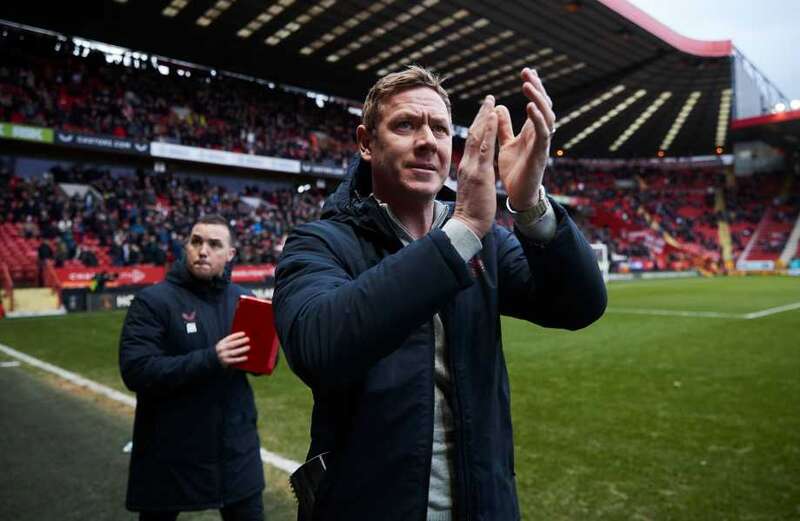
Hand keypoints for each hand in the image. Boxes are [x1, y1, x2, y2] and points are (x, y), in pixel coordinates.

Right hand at [215, 331, 249, 366]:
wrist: (215, 360)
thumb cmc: (224, 350)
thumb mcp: (224, 344)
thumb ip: (232, 340)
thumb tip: (244, 337)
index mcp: (222, 342)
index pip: (230, 338)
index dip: (237, 335)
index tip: (244, 333)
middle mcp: (222, 349)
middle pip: (232, 344)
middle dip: (240, 341)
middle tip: (248, 339)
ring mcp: (223, 355)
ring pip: (234, 352)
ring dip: (242, 350)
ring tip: (249, 347)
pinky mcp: (226, 362)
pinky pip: (234, 360)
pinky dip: (240, 359)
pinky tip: (246, 357)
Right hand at [452, 95, 498, 238]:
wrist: (467, 225)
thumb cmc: (472, 211)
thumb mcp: (472, 188)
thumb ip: (473, 176)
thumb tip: (475, 170)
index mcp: (467, 168)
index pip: (472, 142)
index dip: (478, 126)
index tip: (485, 112)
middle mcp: (467, 164)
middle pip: (473, 135)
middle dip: (481, 115)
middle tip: (489, 99)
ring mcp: (472, 168)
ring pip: (477, 136)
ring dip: (484, 116)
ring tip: (491, 101)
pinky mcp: (479, 173)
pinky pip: (484, 147)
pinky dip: (488, 130)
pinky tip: (493, 116)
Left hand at [495, 67, 555, 209]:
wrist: (518, 195)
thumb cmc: (514, 170)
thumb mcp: (506, 144)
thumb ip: (504, 127)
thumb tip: (499, 107)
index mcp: (532, 130)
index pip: (536, 103)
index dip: (534, 88)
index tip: (527, 72)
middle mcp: (540, 134)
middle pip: (544, 105)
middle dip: (537, 87)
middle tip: (527, 72)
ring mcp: (542, 143)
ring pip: (547, 115)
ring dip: (538, 99)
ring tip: (527, 85)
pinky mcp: (541, 153)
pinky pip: (543, 132)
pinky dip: (538, 119)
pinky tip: (531, 106)